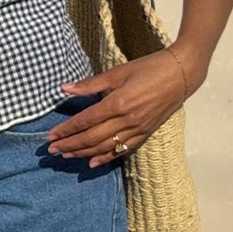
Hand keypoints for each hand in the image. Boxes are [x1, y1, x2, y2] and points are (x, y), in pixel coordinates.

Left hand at [45, 47, 199, 167]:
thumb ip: (90, 84)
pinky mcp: (146, 133)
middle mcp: (126, 120)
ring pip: (105, 147)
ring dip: (83, 153)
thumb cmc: (149, 68)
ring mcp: (137, 129)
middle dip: (70, 145)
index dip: (66, 130)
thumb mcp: (118, 72)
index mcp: (117, 103)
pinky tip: (93, 163)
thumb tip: (65, 88)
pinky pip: (122, 150)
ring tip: (66, 156)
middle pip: (92, 138)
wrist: (182, 74)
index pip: (85, 121)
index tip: (50, 136)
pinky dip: (106, 158)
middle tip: (52, 150)